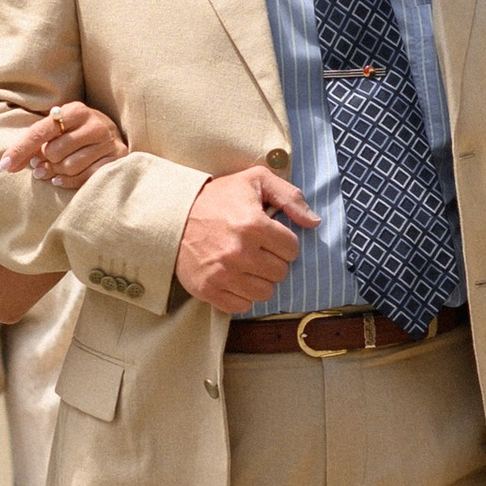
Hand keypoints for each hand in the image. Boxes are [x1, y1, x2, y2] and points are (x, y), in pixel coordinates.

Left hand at [1, 102, 126, 193]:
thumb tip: (9, 163)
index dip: (20, 149)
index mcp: (76, 110)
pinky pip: (85, 178)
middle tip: (39, 166)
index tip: (4, 165)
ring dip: (55, 173)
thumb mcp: (58, 128)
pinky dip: (67, 182)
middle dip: (44, 162)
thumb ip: (35, 142)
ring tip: (51, 172)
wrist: (112, 134)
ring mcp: (108, 142)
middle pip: (55, 152)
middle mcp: (94, 124)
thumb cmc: (76, 132)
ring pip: (70, 167)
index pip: (41, 131)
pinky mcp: (116, 159)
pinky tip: (60, 179)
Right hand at [174, 166, 314, 314]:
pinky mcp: (208, 289)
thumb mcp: (255, 180)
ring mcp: (223, 274)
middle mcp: (239, 252)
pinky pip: (242, 305)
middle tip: (258, 250)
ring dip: (260, 280)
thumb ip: (290, 197)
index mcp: (253, 224)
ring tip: (247, 264)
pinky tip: (234, 277)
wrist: (172, 216)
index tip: (270, 236)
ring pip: (265, 292)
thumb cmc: (217, 197)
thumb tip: (314, 222)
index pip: (292, 249)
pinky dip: (241, 295)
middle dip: (273, 261)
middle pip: (280, 273)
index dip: (284, 242)